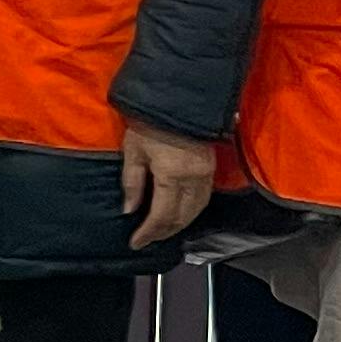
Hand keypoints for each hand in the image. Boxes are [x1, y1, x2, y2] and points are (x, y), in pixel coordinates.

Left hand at [121, 122, 214, 248]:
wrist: (177, 98)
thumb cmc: (149, 122)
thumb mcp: (133, 151)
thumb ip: (132, 183)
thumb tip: (129, 211)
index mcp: (172, 176)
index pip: (162, 216)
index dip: (148, 233)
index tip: (135, 243)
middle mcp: (194, 179)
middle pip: (182, 218)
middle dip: (164, 232)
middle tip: (147, 240)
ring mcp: (206, 174)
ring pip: (196, 211)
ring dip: (179, 224)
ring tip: (161, 231)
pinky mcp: (211, 168)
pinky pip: (203, 199)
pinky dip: (190, 211)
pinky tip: (178, 213)